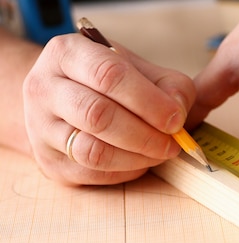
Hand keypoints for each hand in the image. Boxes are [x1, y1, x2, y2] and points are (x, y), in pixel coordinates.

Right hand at [23, 34, 195, 184]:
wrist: (64, 102)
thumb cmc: (111, 86)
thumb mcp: (141, 71)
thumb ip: (170, 86)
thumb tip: (178, 112)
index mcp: (68, 53)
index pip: (109, 75)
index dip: (149, 101)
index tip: (176, 119)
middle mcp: (44, 87)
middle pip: (98, 115)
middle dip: (145, 134)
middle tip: (172, 143)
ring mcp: (40, 128)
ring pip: (92, 151)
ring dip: (137, 157)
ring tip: (160, 153)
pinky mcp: (49, 162)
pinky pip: (92, 173)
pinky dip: (125, 171)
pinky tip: (140, 161)